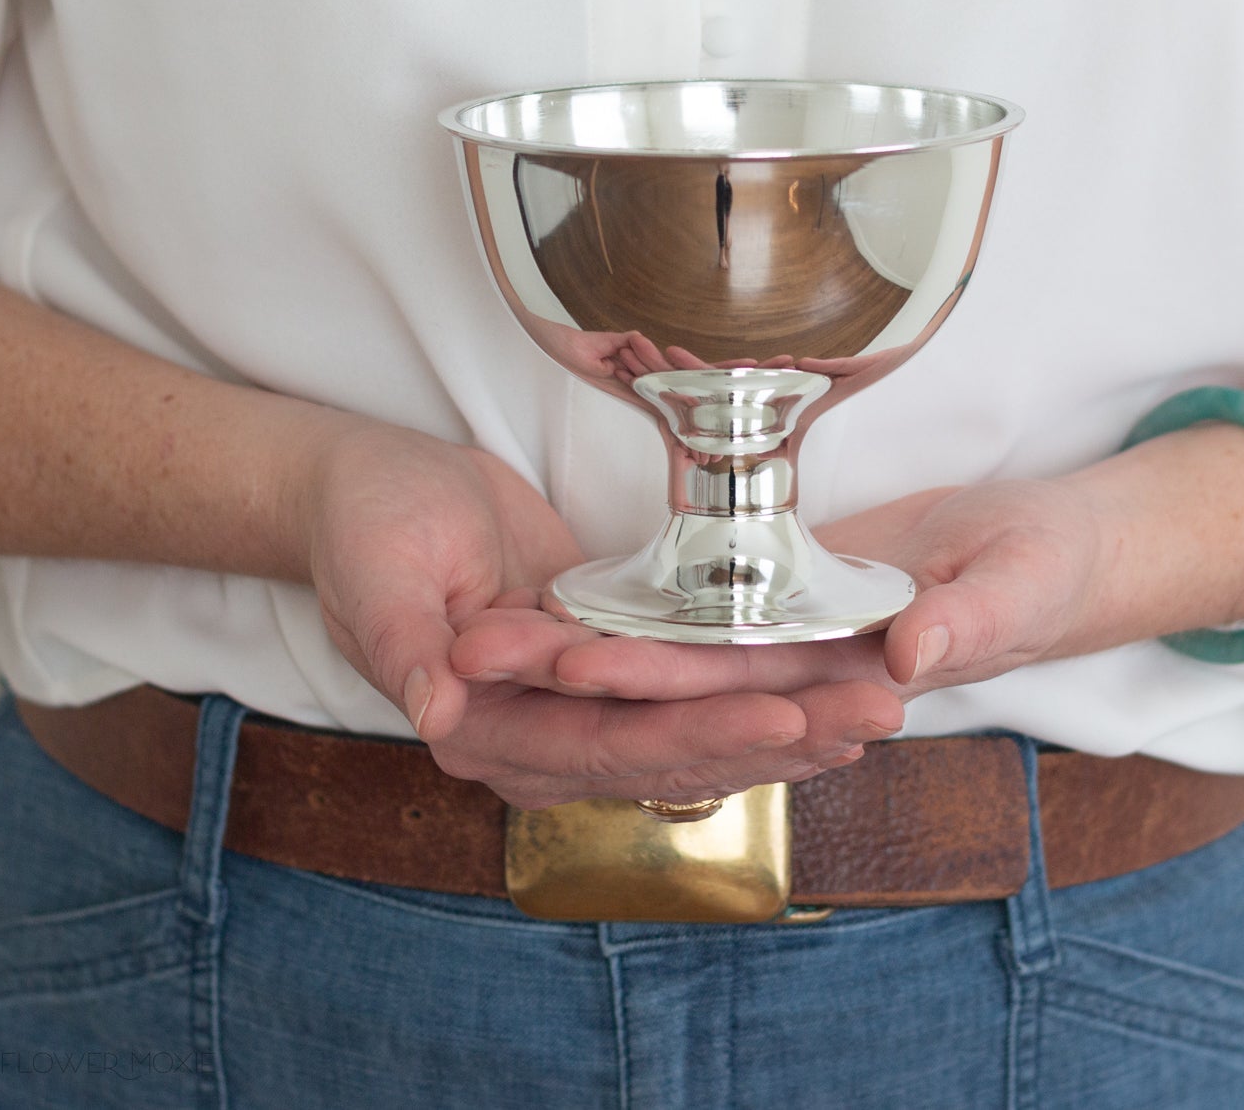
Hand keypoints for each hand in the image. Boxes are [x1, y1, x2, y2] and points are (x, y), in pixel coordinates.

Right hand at [304, 420, 901, 806]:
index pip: (610, 746)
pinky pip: (688, 687)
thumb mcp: (377, 573)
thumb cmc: (367, 526)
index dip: (700, 734)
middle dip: (778, 735)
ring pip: (695, 729)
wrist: (372, 493)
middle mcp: (540, 737)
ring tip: (876, 705)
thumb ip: (401, 644)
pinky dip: (754, 685)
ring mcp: (576, 707)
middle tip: (873, 714)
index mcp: (486, 730)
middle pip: (675, 750)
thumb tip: (435, 714)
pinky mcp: (603, 667)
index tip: (787, 715)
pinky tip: (822, 682)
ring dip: (787, 721)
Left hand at [455, 479, 1104, 711]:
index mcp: (855, 686)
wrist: (1052, 550)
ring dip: (587, 638)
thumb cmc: (1055, 573)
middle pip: (676, 676)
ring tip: (498, 623)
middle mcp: (807, 672)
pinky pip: (702, 601)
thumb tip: (904, 664)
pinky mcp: (786, 592)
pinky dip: (640, 600)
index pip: (742, 695)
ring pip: (672, 643)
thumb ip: (969, 624)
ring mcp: (791, 635)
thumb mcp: (1024, 587)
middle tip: (489, 644)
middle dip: (582, 666)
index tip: (580, 665)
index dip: (660, 685)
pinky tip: (573, 592)